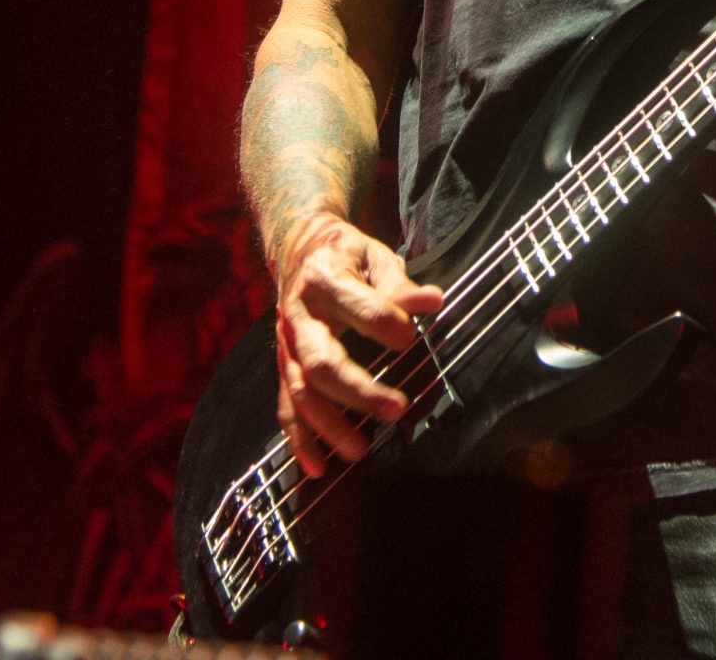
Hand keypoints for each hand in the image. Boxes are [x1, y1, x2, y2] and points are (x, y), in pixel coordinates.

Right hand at [269, 211, 444, 475]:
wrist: (300, 249)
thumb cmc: (348, 255)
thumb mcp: (375, 255)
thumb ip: (399, 285)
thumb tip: (432, 302)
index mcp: (323, 278)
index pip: (355, 305)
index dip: (383, 323)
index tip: (410, 339)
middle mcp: (297, 315)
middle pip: (321, 361)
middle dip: (358, 390)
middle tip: (398, 409)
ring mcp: (286, 344)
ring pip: (301, 392)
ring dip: (329, 424)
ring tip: (361, 450)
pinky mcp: (283, 365)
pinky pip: (285, 406)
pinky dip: (299, 439)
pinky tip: (319, 466)